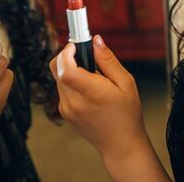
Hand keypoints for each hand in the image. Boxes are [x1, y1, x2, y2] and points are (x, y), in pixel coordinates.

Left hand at [50, 35, 145, 156]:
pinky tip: (89, 89)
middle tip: (85, 56)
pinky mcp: (64, 112)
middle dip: (68, 57)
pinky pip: (62, 89)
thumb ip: (108, 60)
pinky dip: (71, 82)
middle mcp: (73, 102)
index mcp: (90, 93)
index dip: (66, 52)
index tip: (75, 45)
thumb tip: (96, 40)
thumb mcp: (125, 82)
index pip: (65, 69)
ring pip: (58, 78)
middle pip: (56, 69)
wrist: (120, 144)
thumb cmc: (127, 114)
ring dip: (70, 70)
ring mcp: (66, 109)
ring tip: (92, 76)